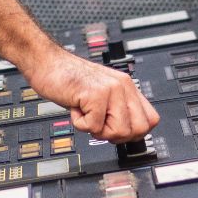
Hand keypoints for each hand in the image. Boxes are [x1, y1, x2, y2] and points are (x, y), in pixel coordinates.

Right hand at [25, 48, 158, 141]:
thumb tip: (130, 133)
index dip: (133, 133)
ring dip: (97, 129)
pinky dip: (79, 123)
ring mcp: (110, 89)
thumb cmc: (69, 79)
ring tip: (86, 113)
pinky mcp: (94, 94)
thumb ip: (117, 107)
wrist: (47, 63)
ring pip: (119, 131)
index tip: (115, 130)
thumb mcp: (101, 92)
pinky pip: (93, 126)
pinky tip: (75, 107)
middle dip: (116, 135)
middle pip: (138, 130)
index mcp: (127, 86)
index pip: (150, 120)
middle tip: (98, 123)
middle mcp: (123, 86)